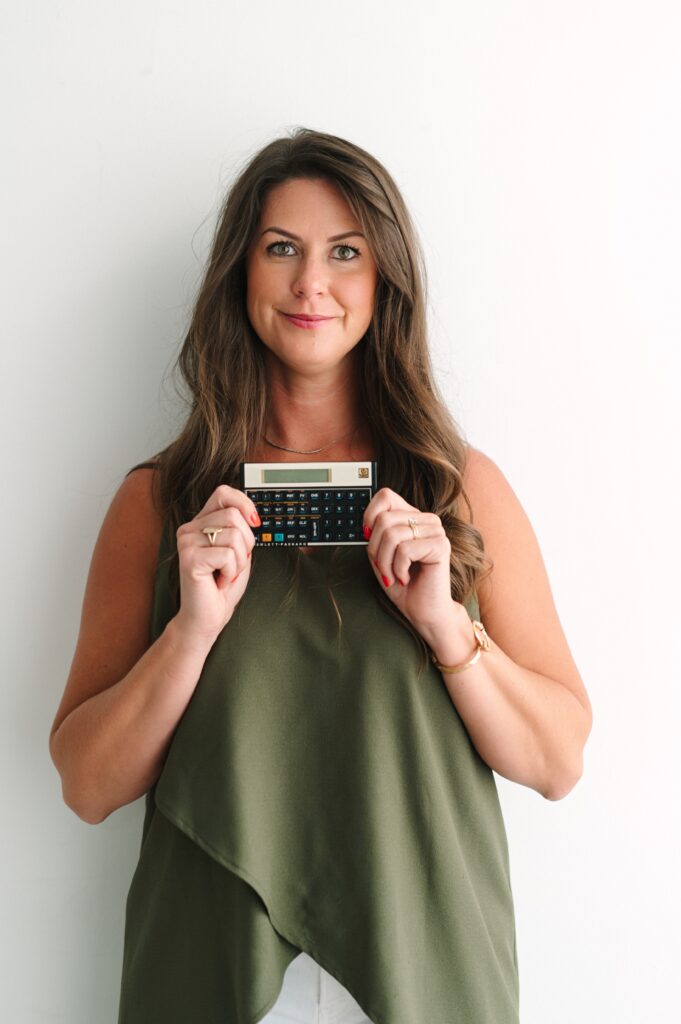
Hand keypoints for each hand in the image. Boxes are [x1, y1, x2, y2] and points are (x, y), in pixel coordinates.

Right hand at [173, 485, 259, 645]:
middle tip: (233, 562)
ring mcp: (186, 542)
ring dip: (239, 560)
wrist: (207, 617)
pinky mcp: (190, 558)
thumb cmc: (222, 584)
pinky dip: (231, 571)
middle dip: (246, 542)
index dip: (244, 503)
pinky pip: (228, 555)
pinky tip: (219, 580)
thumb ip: (240, 528)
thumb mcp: (237, 550)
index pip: (224, 493)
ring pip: (233, 535)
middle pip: (233, 515)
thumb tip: (251, 514)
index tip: (254, 523)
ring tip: (224, 573)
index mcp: (200, 523)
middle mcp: (189, 529)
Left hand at [363, 487, 461, 637]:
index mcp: (413, 517)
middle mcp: (427, 520)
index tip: (368, 538)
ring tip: (395, 574)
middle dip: (375, 548)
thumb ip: (375, 532)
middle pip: (384, 519)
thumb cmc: (403, 584)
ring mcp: (436, 531)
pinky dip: (398, 568)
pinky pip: (404, 550)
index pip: (385, 496)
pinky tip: (407, 577)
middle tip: (384, 567)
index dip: (370, 515)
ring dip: (386, 562)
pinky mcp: (441, 546)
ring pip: (392, 534)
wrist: (423, 611)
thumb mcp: (380, 553)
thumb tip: (366, 521)